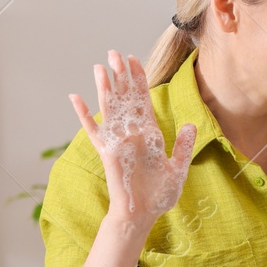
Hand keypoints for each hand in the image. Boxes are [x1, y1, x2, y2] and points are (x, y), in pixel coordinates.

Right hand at [69, 50, 194, 228]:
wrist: (143, 214)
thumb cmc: (159, 196)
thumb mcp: (178, 168)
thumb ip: (183, 146)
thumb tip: (191, 123)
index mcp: (149, 134)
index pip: (143, 100)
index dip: (139, 80)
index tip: (134, 60)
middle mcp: (132, 133)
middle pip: (125, 97)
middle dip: (121, 75)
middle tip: (115, 52)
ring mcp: (118, 140)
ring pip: (109, 107)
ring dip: (105, 87)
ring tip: (100, 66)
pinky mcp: (107, 151)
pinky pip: (93, 130)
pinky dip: (84, 114)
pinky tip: (76, 97)